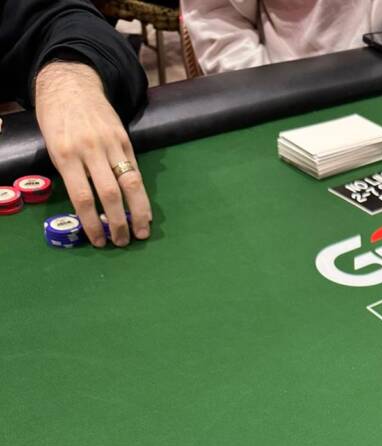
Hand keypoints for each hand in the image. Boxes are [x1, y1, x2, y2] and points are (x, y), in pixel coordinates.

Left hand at [34, 62, 151, 247]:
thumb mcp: (54, 149)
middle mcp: (90, 149)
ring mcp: (110, 144)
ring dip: (138, 212)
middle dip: (118, 222)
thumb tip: (90, 211)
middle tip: (122, 242)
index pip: (82, 196)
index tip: (99, 241)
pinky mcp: (125, 140)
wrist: (71, 84)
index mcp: (66, 154)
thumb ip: (72, 176)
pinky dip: (142, 194)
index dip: (92, 223)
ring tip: (141, 232)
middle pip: (110, 193)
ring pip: (129, 183)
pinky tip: (145, 211)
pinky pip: (135, 171)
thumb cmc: (57, 121)